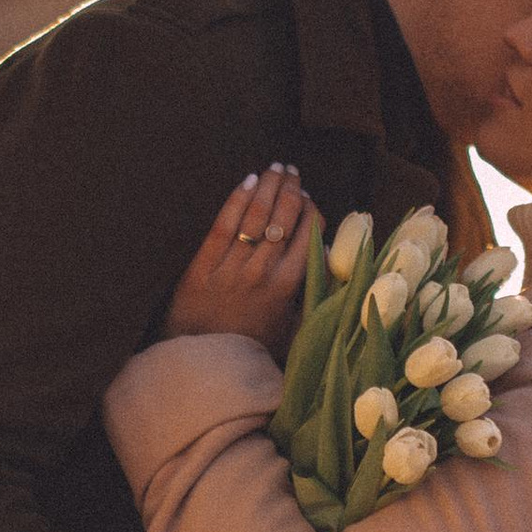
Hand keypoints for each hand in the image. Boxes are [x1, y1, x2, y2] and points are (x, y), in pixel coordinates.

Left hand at [163, 164, 316, 350]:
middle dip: (291, 189)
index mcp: (287, 287)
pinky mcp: (203, 266)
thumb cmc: (251, 347)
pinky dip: (237, 200)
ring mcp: (231, 267)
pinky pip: (224, 225)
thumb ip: (311, 294)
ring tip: (275, 169)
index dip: (311, 210)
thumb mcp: (292, 328)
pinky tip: (248, 181)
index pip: (308, 235)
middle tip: (292, 172)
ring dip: (269, 186)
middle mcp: (262, 272)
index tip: (308, 198)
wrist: (204, 363)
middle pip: (283, 218)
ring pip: (256, 216)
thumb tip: (328, 259)